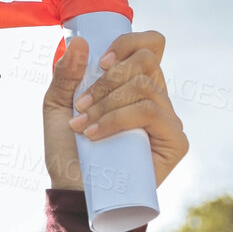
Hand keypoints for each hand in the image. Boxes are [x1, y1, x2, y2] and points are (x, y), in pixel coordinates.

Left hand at [43, 31, 188, 189]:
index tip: (101, 62)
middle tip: (81, 104)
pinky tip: (95, 135)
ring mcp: (168, 119)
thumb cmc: (68, 148)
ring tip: (83, 126)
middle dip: (108, 79)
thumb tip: (81, 41)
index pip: (151, 45)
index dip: (129, 43)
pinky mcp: (175, 141)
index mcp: (133, 83)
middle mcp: (156, 98)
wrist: (73, 189)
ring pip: (145, 87)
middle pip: (148, 60)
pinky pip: (151, 112)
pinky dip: (117, 119)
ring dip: (106, 104)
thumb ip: (66, 74)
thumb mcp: (57, 105)